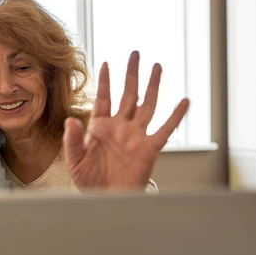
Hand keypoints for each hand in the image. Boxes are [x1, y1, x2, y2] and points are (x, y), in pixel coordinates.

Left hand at [63, 51, 188, 190]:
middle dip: (131, 75)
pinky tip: (184, 101)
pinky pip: (165, 130)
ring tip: (157, 67)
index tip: (106, 63)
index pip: (103, 98)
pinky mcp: (149, 149)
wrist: (106, 200)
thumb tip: (72, 120)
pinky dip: (175, 116)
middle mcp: (120, 127)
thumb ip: (73, 140)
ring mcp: (136, 136)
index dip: (105, 81)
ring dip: (152, 86)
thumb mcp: (75, 160)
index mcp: (100, 128)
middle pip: (128, 95)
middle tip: (135, 54)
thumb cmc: (90, 181)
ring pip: (146, 106)